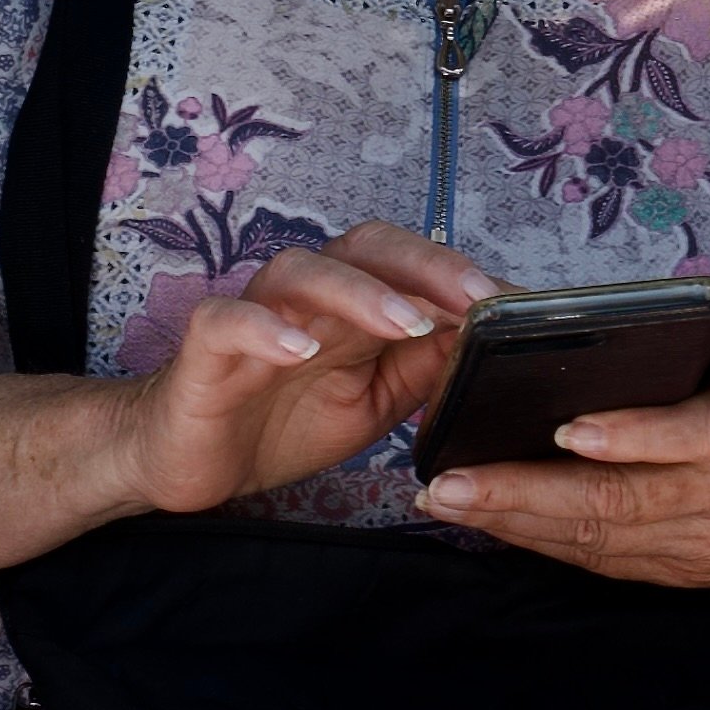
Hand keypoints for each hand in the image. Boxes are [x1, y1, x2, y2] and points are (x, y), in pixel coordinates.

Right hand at [108, 223, 494, 517]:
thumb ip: (426, 368)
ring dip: (360, 292)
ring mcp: (255, 315)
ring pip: (302, 270)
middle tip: (478, 301)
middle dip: (426, 267)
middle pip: (366, 247)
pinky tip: (299, 348)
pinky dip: (266, 328)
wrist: (188, 461)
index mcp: (353, 306)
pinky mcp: (206, 347)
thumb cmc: (281, 422)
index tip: (520, 306)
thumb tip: (495, 343)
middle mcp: (307, 296)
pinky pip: (230, 320)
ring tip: (405, 322)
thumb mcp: (374, 402)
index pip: (413, 265)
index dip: (465, 278)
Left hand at [419, 355, 709, 587]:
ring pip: (599, 540)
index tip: (564, 429)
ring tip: (448, 503)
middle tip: (448, 482)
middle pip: (617, 503)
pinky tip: (496, 523)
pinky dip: (545, 542)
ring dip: (516, 524)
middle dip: (522, 494)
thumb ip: (683, 365)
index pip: (688, 436)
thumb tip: (582, 342)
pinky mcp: (690, 577)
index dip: (627, 437)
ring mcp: (706, 548)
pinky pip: (606, 562)